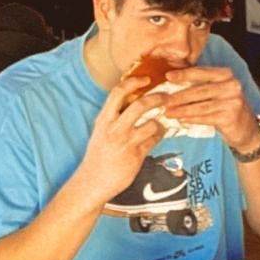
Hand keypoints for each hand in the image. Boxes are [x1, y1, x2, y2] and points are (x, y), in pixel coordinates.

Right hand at [73, 76, 164, 207]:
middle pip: (139, 105)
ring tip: (163, 120)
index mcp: (104, 119)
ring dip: (161, 121)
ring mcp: (126, 142)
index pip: (118, 92)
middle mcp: (114, 129)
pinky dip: (160, 134)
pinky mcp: (136, 156)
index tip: (146, 79)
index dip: (134, 82)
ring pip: (152, 124)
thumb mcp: (101, 130)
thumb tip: (132, 100)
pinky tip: (160, 134)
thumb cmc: (98, 155)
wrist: (93, 181)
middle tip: (166, 96)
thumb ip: (114, 116)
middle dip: (157, 98)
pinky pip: (155, 140)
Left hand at [153, 66, 255, 149]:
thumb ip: (201, 84)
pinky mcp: (230, 117)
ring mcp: (232, 102)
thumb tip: (174, 82)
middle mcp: (231, 86)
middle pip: (199, 90)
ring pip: (201, 106)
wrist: (247, 129)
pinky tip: (181, 120)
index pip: (202, 72)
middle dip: (179, 96)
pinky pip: (205, 118)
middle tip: (164, 101)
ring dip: (182, 110)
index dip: (184, 74)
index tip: (168, 76)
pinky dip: (191, 119)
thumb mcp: (218, 91)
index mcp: (227, 75)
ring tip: (168, 113)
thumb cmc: (228, 107)